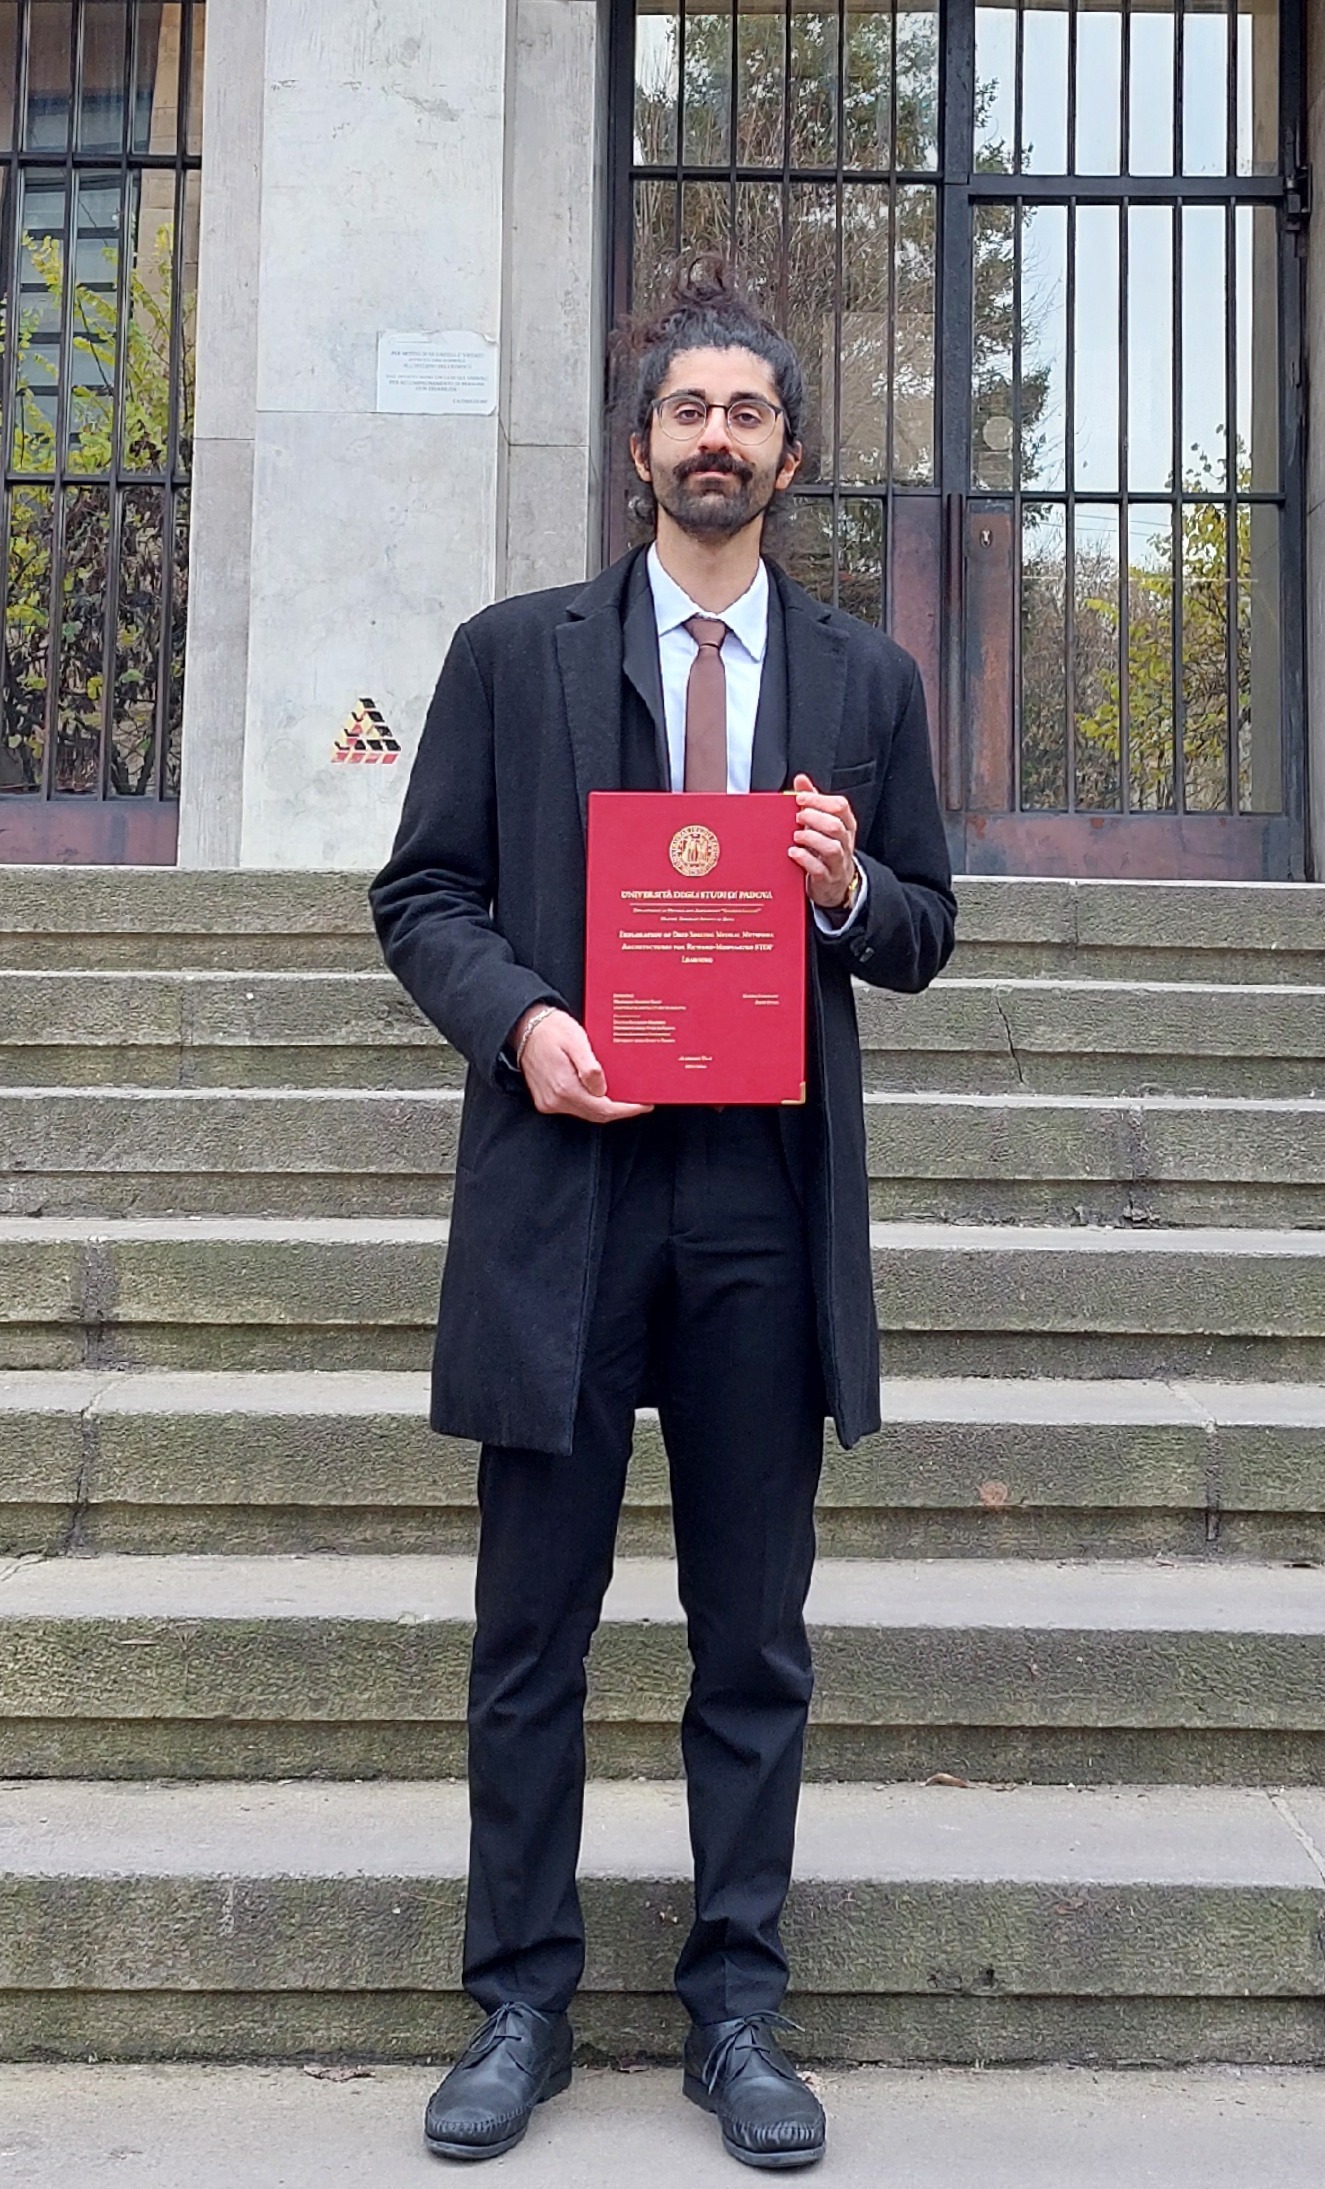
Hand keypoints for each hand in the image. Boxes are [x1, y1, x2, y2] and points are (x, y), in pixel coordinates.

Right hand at [512, 1006, 652, 1123]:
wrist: (526, 1028)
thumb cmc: (552, 1030)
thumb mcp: (576, 1040)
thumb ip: (589, 1068)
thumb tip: (602, 1090)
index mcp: (564, 1087)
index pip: (603, 1109)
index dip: (626, 1110)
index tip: (644, 1105)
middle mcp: (556, 1100)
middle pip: (596, 1115)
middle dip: (619, 1111)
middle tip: (639, 1102)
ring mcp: (549, 1103)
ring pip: (586, 1113)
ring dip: (605, 1108)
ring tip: (624, 1098)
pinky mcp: (546, 1101)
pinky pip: (575, 1108)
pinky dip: (590, 1104)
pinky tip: (601, 1094)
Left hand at [789, 773, 857, 910]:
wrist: (834, 884)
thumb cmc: (825, 849)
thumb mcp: (821, 823)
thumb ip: (813, 801)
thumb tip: (801, 779)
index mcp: (845, 825)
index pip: (840, 806)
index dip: (819, 799)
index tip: (800, 798)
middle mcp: (845, 843)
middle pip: (836, 826)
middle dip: (814, 818)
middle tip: (797, 816)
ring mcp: (838, 863)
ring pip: (832, 848)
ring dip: (811, 838)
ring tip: (796, 835)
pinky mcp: (827, 879)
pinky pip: (820, 870)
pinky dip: (806, 860)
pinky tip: (794, 853)